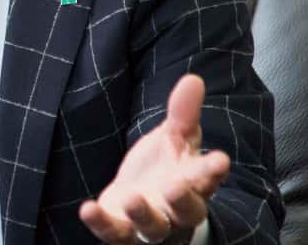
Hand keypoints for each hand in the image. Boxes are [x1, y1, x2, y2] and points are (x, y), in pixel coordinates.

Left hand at [78, 74, 229, 243]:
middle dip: (182, 200)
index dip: (212, 170)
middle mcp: (176, 211)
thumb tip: (193, 78)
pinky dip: (101, 223)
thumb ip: (183, 113)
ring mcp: (150, 226)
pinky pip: (113, 233)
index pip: (207, 178)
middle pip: (187, 211)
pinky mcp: (122, 232)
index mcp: (193, 183)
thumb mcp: (174, 138)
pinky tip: (87, 209)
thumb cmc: (164, 170)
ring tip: (130, 197)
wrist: (139, 204)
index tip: (220, 159)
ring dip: (143, 214)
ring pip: (153, 228)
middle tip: (175, 187)